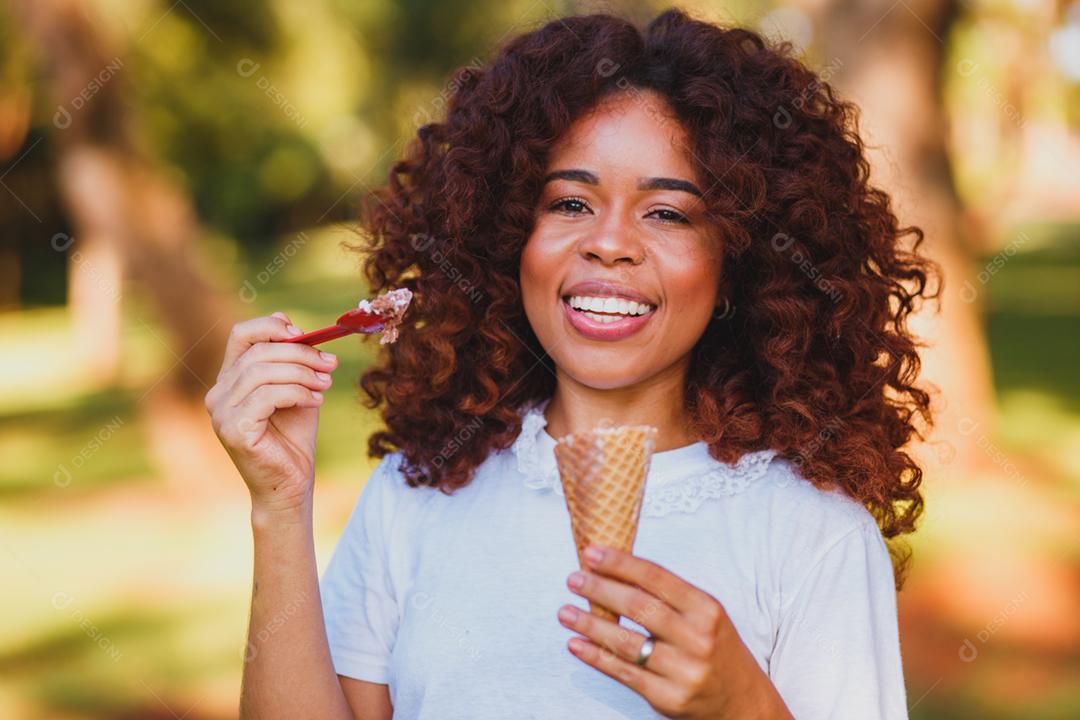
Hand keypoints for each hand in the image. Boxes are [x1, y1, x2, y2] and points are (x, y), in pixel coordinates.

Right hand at [204, 311, 338, 512]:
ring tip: (326, 384)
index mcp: (230, 379)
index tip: (304, 333)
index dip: (271, 326)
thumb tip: (299, 328)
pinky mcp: (232, 429)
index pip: (241, 335)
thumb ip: (293, 363)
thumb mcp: (297, 390)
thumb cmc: (293, 439)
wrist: (290, 485)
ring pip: (263, 372)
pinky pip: (267, 396)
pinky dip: (297, 393)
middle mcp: (218, 393)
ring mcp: (220, 412)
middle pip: (259, 351)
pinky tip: (316, 400)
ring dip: (303, 373)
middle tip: (330, 363)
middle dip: (301, 353)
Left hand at [558, 545, 793, 718]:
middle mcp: (698, 638)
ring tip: (565, 612)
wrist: (742, 703)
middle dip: (601, 590)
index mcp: (706, 609)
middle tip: (573, 579)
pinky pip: (624, 673)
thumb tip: (614, 570)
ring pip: (627, 643)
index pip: (657, 578)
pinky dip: (596, 657)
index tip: (591, 553)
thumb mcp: (704, 616)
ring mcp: (684, 670)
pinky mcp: (668, 698)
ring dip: (590, 625)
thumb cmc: (714, 649)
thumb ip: (667, 596)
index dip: (621, 564)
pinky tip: (576, 644)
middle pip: (640, 607)